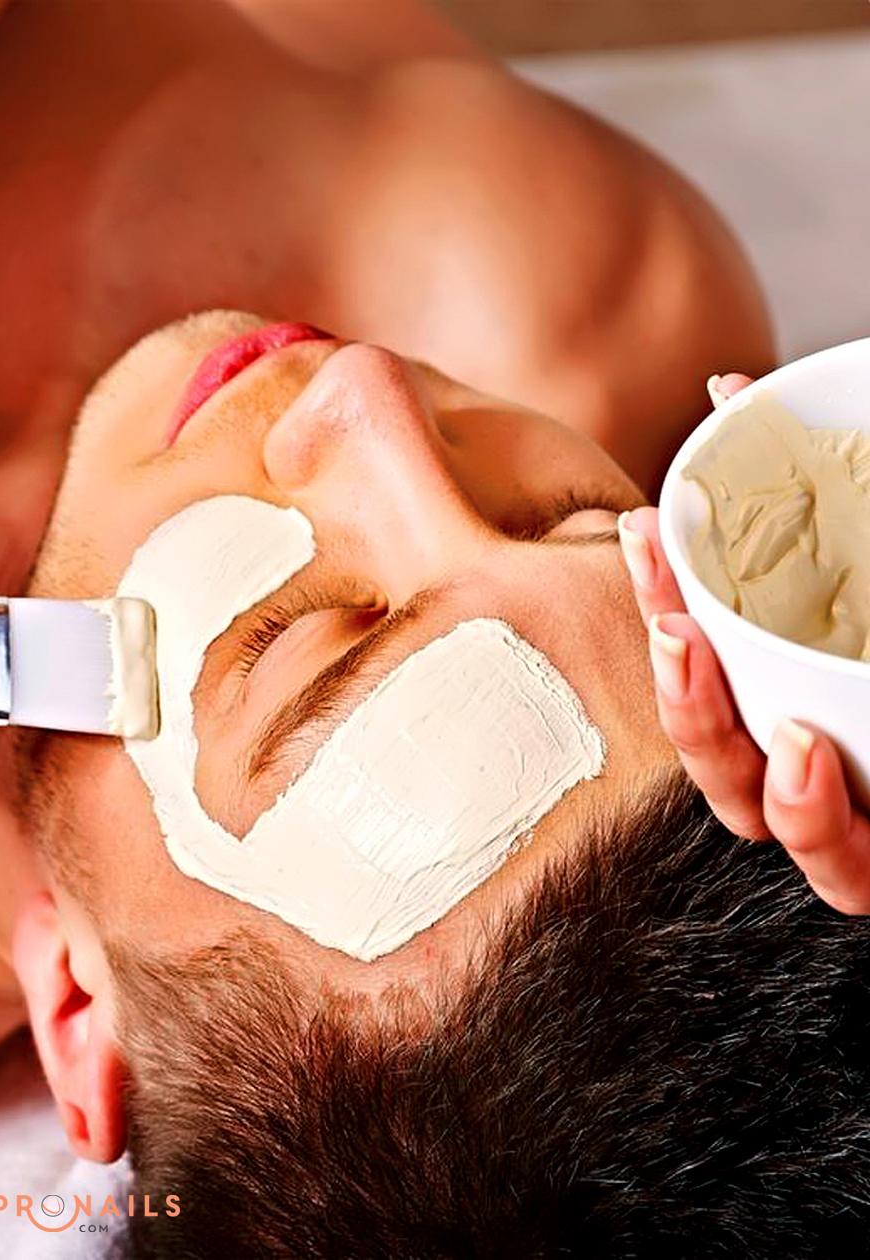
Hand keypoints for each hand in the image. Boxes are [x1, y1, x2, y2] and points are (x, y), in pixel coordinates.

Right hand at [619, 373, 869, 914]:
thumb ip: (823, 484)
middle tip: (671, 613)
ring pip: (758, 816)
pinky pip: (846, 871)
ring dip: (714, 744)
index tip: (647, 531)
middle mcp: (821, 764)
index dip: (665, 599)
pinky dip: (810, 823)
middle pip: (717, 748)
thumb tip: (733, 390)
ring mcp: (857, 821)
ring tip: (707, 669)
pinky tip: (805, 759)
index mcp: (807, 694)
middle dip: (678, 679)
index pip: (711, 660)